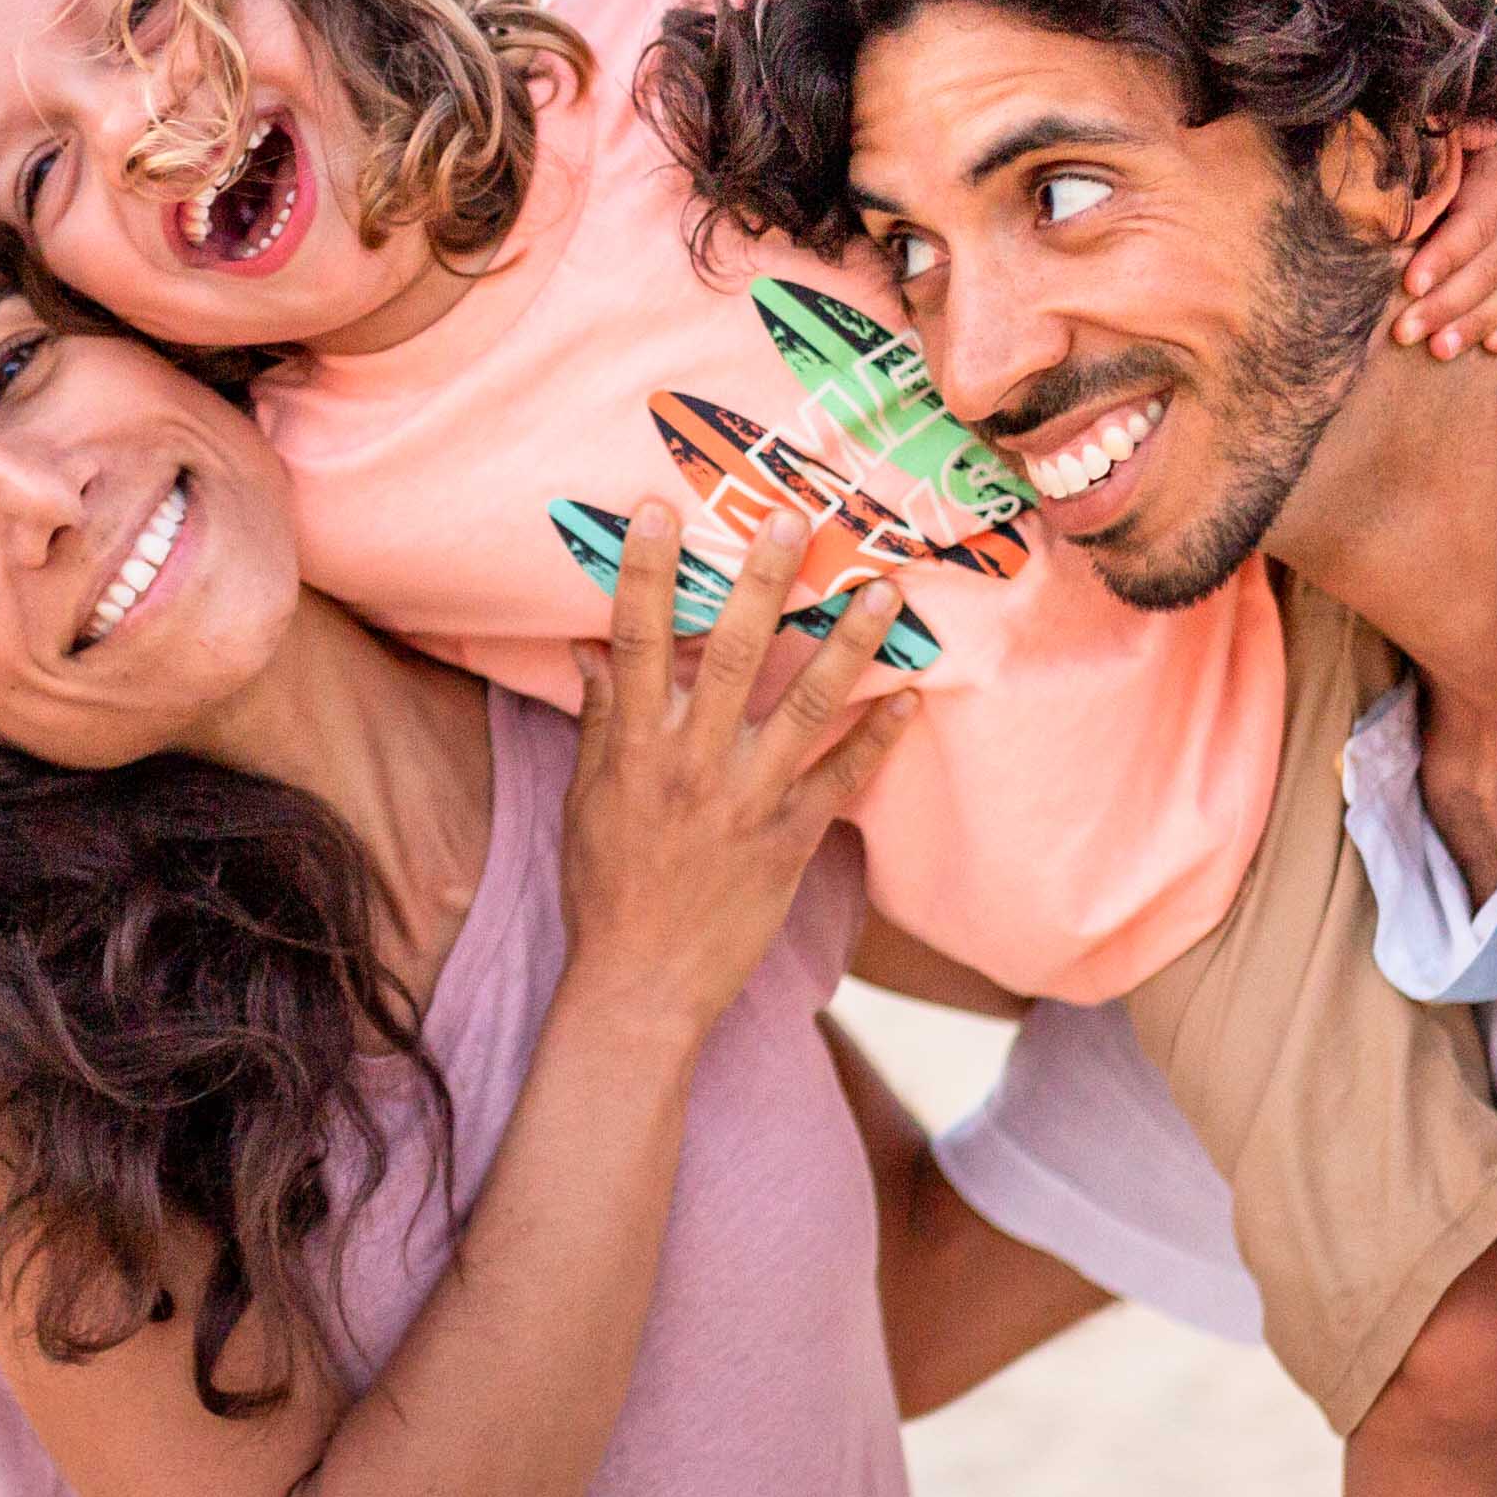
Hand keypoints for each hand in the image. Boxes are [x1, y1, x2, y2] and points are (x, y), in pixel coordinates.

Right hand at [560, 502, 914, 1040]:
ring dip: (848, 645)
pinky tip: (909, 696)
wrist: (641, 986)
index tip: (656, 510)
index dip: (643, 573)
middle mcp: (691, 765)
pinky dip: (879, 738)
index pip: (635, 642)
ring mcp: (745, 803)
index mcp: (633, 749)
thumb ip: (601, 720)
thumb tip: (591, 649)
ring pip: (805, 708)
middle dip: (762, 583)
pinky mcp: (790, 842)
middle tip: (794, 519)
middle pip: (729, 656)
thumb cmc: (605, 889)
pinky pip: (843, 780)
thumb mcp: (586, 801)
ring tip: (885, 591)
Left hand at [1395, 122, 1496, 359]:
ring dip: (1476, 322)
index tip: (1410, 283)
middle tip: (1405, 331)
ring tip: (1438, 350)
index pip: (1477, 220)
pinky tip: (1493, 345)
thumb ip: (1434, 132)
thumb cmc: (1450, 131)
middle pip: (1493, 262)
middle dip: (1448, 302)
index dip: (1446, 254)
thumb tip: (1428, 121)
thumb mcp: (1442, 125)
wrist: (1496, 128)